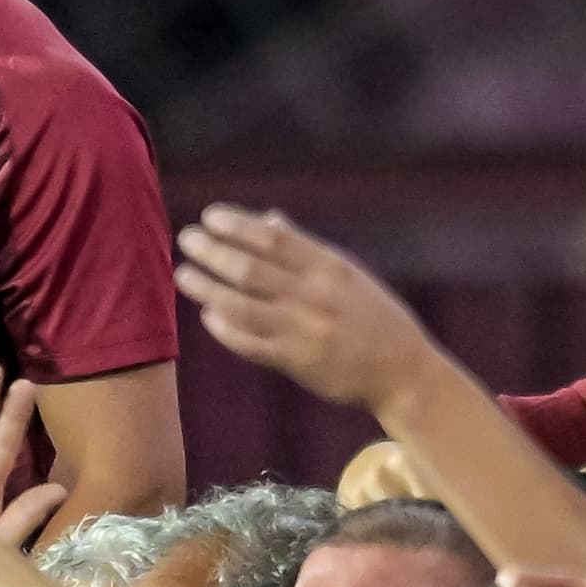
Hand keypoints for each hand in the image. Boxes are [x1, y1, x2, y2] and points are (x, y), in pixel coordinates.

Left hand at [172, 205, 437, 411]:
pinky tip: (207, 316)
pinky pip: (250, 343)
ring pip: (242, 305)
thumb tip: (267, 220)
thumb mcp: (347, 274)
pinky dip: (225, 329)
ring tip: (183, 275)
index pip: (274, 239)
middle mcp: (315, 296)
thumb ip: (305, 248)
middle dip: (213, 251)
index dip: (238, 225)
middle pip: (251, 268)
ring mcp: (304, 330)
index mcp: (330, 267)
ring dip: (208, 288)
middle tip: (186, 238)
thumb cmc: (373, 316)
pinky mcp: (297, 362)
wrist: (402, 371)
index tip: (210, 216)